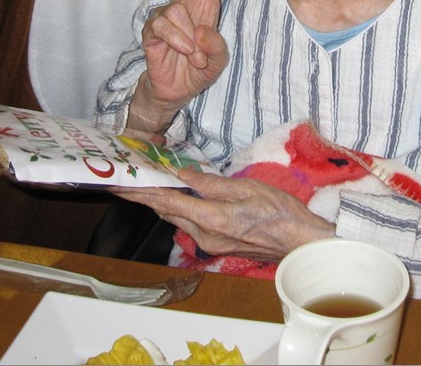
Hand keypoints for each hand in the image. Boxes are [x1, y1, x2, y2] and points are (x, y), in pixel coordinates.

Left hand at [114, 167, 335, 260]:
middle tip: (123, 180)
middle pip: (166, 212)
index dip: (141, 191)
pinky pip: (188, 224)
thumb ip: (211, 183)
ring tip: (141, 186)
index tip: (120, 183)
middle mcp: (204, 235)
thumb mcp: (247, 188)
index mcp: (211, 218)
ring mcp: (209, 243)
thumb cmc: (280, 211)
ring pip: (176, 219)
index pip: (167, 202)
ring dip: (158, 203)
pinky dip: (176, 209)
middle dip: (143, 196)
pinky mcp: (216, 244)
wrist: (300, 241)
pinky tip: (172, 198)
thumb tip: (183, 175)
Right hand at [127, 0, 235, 133]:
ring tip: (194, 56)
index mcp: (207, 4)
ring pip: (177, 11)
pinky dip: (178, 41)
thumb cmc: (198, 69)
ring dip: (189, 37)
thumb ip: (216, 46)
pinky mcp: (152, 29)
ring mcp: (167, 15)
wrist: (176, 91)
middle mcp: (186, 4)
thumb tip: (200, 30)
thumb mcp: (218, 60)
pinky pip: (164, 26)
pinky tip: (183, 53)